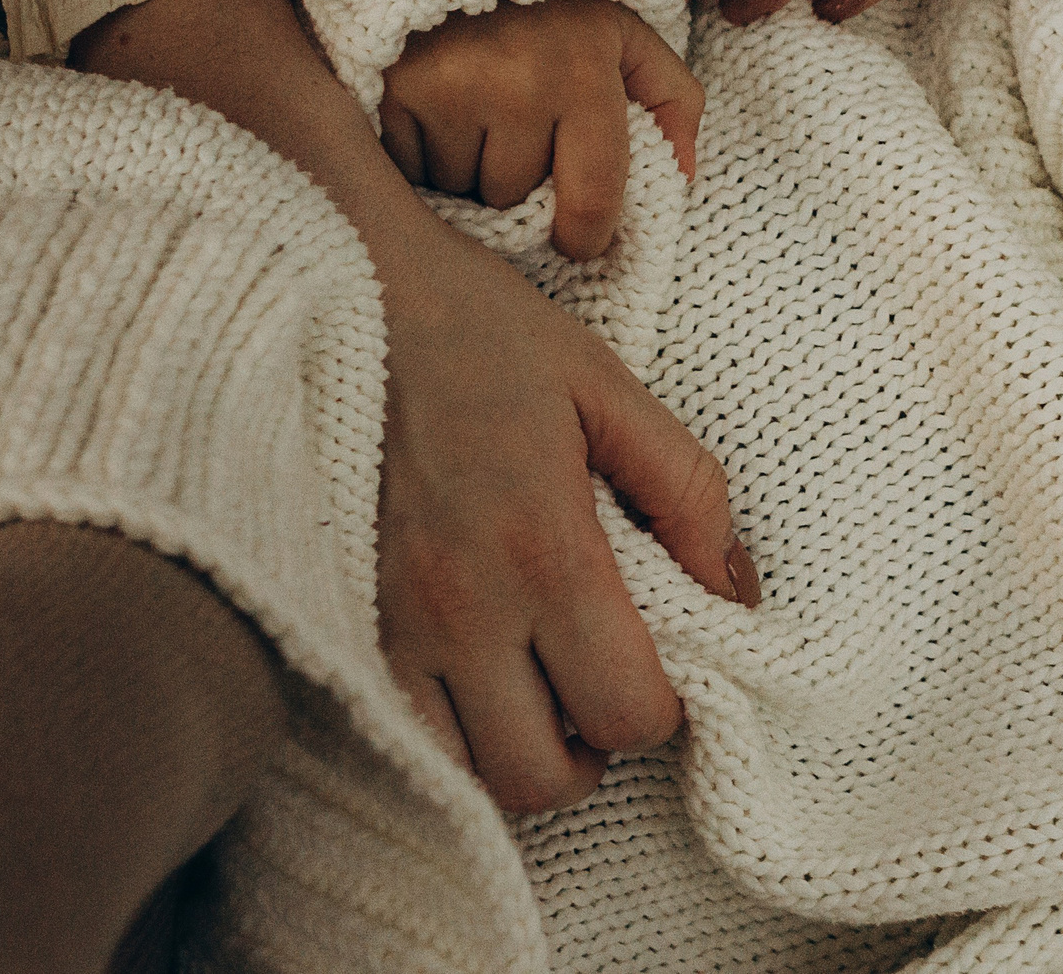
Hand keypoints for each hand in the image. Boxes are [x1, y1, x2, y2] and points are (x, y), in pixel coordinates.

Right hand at [72, 0, 755, 817]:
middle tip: (604, 681)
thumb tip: (734, 587)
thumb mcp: (606, 386)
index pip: (629, 711)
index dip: (665, 704)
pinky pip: (398, 737)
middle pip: (546, 776)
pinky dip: (449, 733)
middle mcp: (460, 611)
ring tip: (543, 682)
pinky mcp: (334, 622)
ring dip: (520, 751)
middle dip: (596, 745)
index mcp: (544, 550)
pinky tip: (476, 669)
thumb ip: (686, 491)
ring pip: (467, 776)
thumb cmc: (476, 329)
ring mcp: (385, 628)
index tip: (664, 658)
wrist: (329, 285)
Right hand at [381, 0, 702, 260]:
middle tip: (516, 137)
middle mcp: (516, 84)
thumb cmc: (559, 4)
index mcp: (585, 74)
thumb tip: (684, 178)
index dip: (585, 236)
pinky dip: (422, 158)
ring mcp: (446, 87)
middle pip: (515, 196)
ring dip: (467, 173)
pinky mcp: (390, 90)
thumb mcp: (630, 37)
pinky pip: (409, 170)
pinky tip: (436, 118)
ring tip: (475, 121)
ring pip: (459, 189)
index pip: (590, 198)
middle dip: (519, 182)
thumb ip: (674, 102)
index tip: (578, 241)